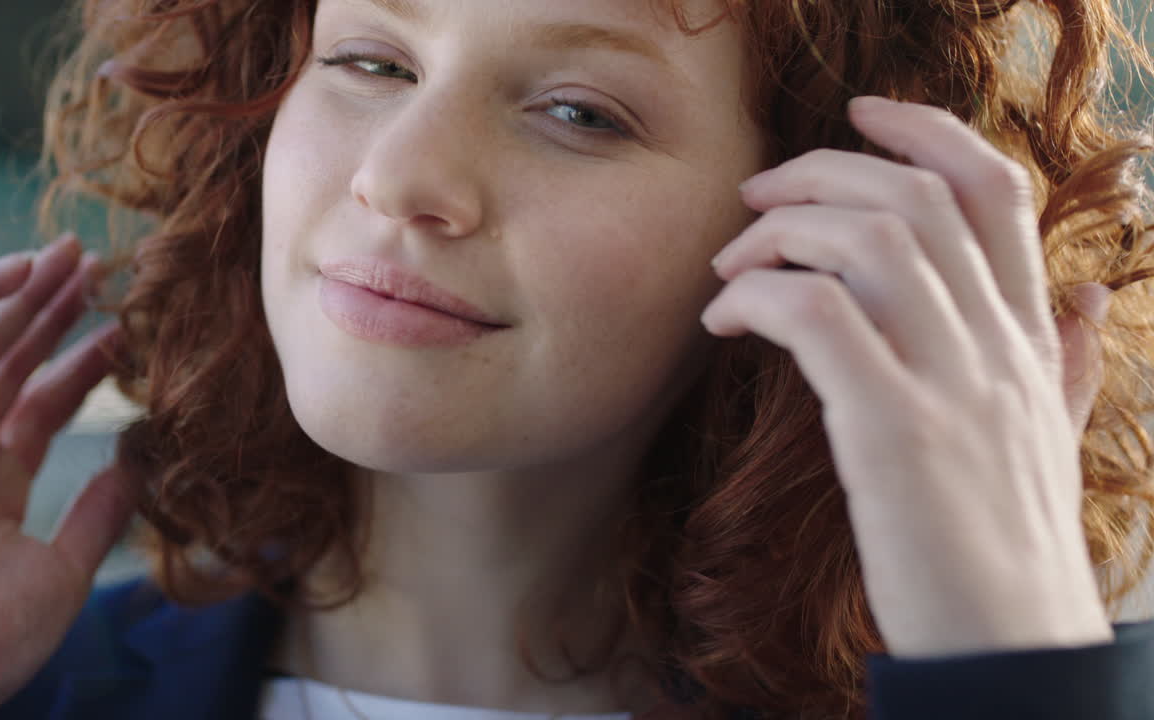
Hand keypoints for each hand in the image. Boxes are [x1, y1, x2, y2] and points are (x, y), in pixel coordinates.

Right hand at [0, 235, 133, 717]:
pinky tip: (17, 270)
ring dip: (19, 293)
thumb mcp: (64, 569)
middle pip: (11, 360)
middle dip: (54, 312)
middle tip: (101, 267)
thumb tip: (138, 466)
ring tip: (72, 254)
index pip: (44, 403)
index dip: (85, 365)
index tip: (128, 332)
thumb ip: (98, 514)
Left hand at [701, 96, 1114, 658]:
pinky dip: (758, 296)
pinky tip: (725, 322)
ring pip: (869, 240)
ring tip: (729, 268)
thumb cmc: (1008, 539)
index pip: (995, 192)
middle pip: (914, 198)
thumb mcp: (1053, 435)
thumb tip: (1088, 296)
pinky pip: (817, 316)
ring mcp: (951, 385)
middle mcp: (998, 347)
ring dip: (781, 232)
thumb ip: (1069, 360)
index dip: (925, 132)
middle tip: (754, 198)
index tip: (859, 115)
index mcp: (1029, 339)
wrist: (1011, 645)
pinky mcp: (894, 432)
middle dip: (820, 174)